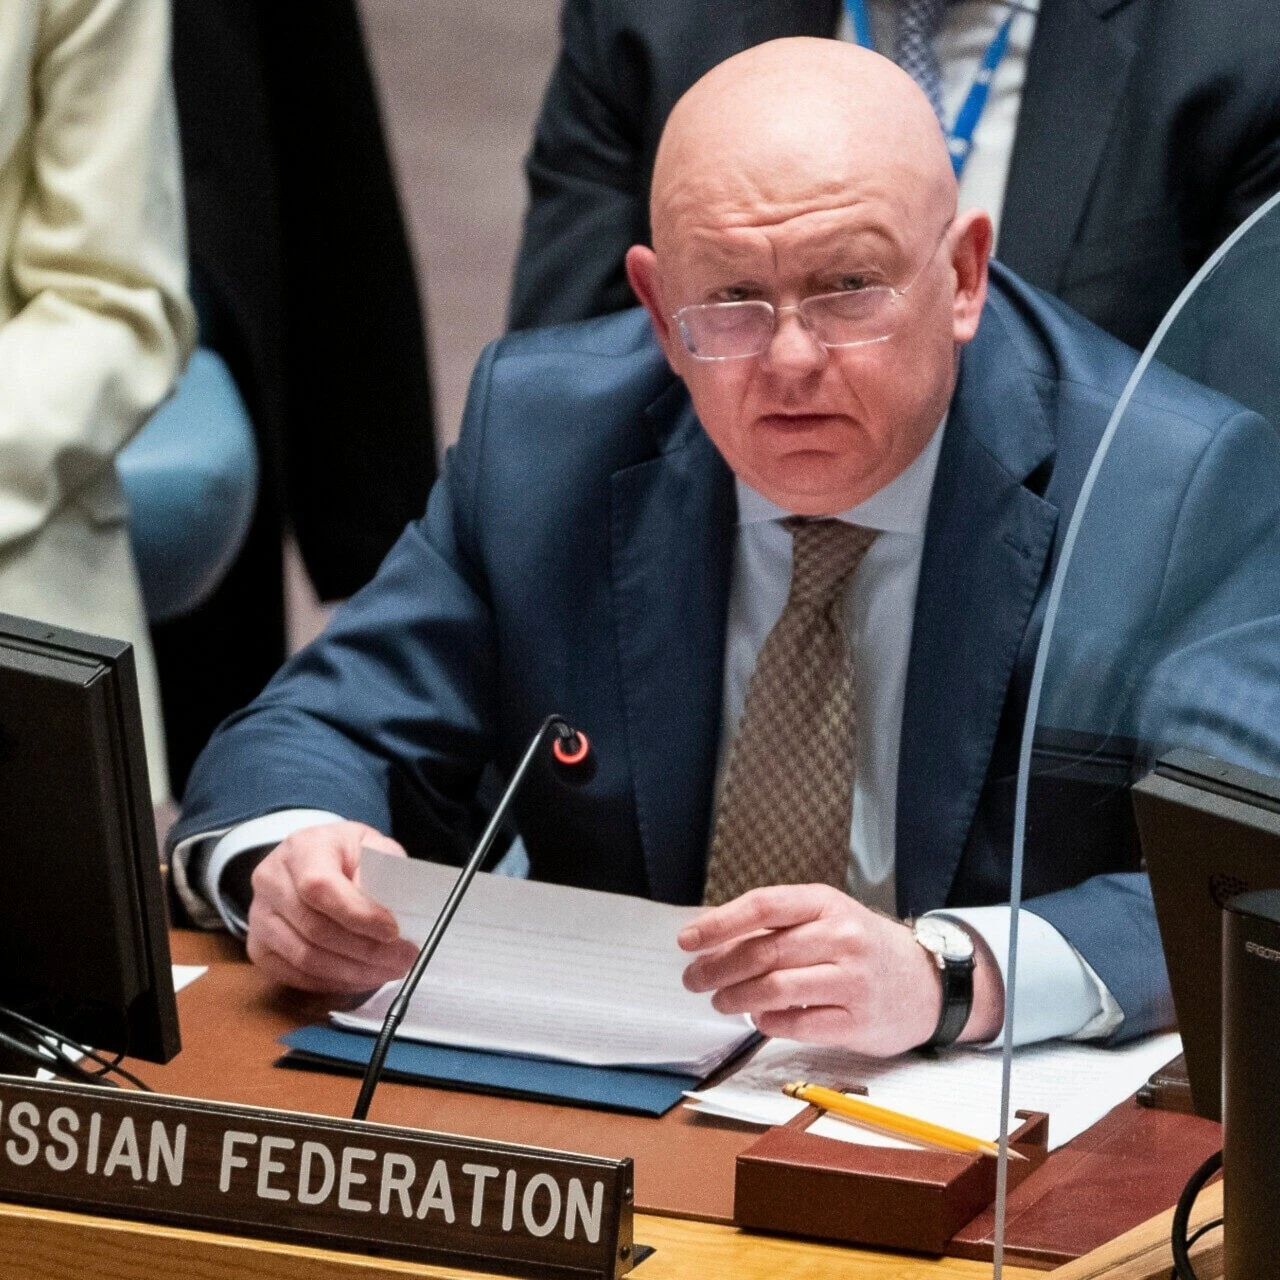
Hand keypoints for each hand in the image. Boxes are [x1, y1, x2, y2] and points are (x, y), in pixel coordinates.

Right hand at [246, 821, 418, 993]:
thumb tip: (391, 909)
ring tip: (389, 970)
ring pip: (305, 958)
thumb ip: (382, 870)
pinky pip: (296, 975)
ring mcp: (260, 916)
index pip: (321, 887)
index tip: (393, 931)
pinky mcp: (259, 947)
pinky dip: (334, 982)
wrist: (312, 861)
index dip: (358, 915)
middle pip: (315, 928)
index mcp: (302, 848)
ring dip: (354, 972)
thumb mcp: (371, 846)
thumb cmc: (347, 855)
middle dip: (366, 950)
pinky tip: (362, 977)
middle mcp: (271, 880)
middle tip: (404, 958)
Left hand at [678, 884, 1003, 1056]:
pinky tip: (757, 1019)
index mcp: (825, 904)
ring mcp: (853, 979)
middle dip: (717, 968)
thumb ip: (776, 927)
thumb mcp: (825, 919)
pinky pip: (801, 1024)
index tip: (687, 940)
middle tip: (693, 979)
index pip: (763, 906)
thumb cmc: (861, 947)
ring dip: (736, 997)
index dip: (719, 923)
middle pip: (763, 951)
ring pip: (777, 988)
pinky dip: (769, 1022)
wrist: (926, 981)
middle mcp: (842, 937)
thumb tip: (713, 940)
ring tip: (719, 1001)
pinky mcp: (860, 1020)